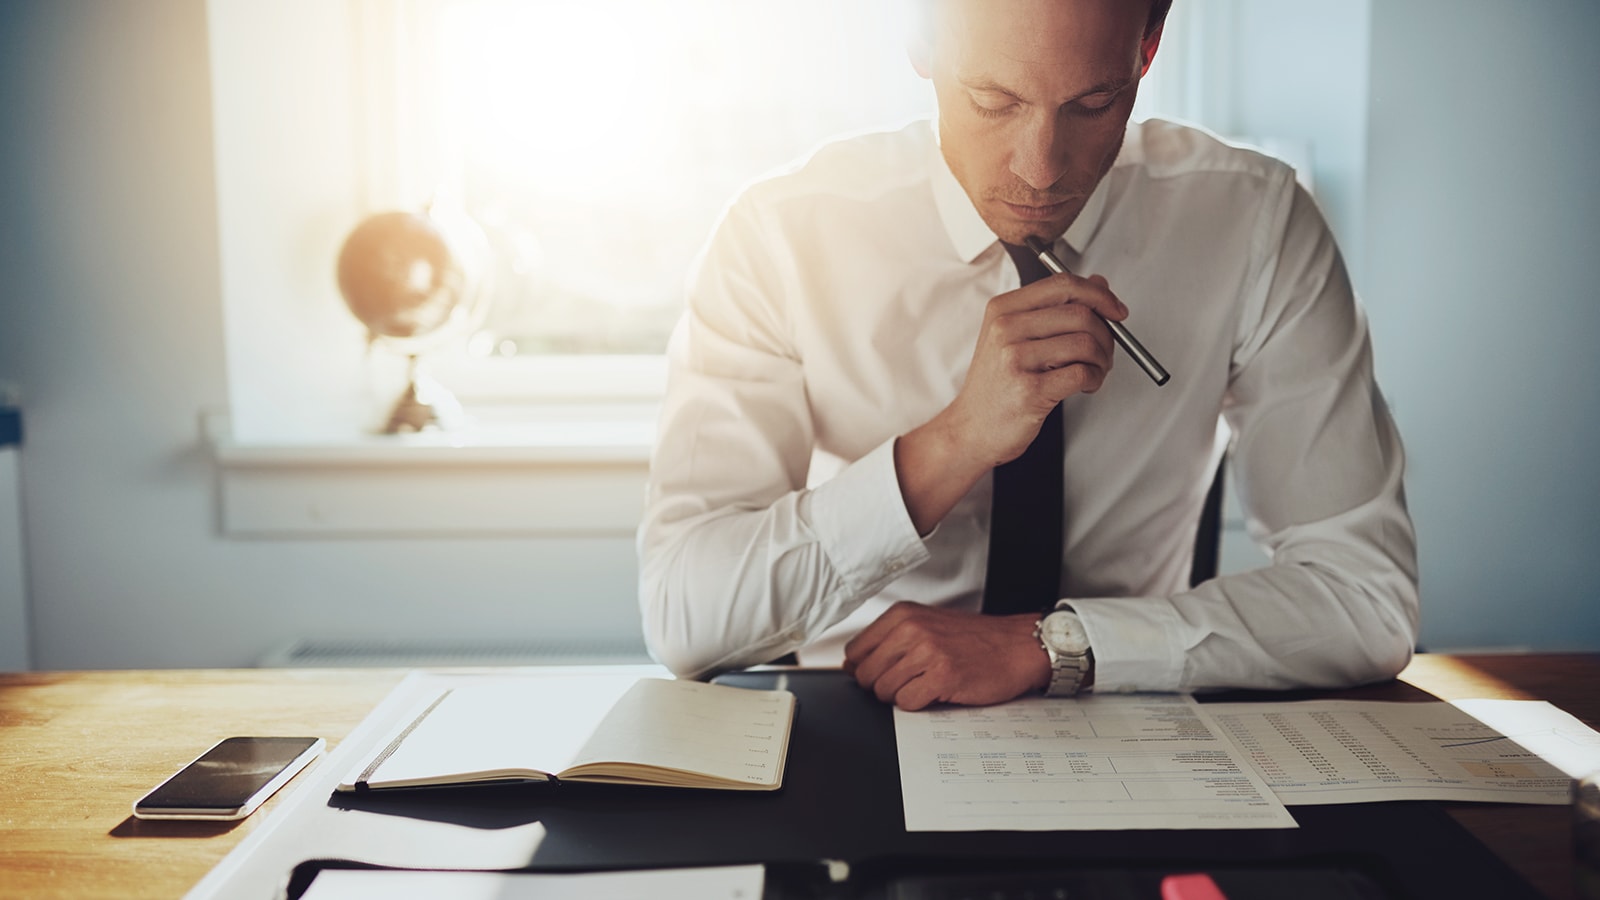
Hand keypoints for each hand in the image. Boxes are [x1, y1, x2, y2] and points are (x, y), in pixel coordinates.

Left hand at [842, 602, 1049, 709]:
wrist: (1018, 646)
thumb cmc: (975, 639)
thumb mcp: (926, 625)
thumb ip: (889, 640)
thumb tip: (852, 665)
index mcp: (903, 614)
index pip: (856, 651)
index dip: (865, 669)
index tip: (883, 673)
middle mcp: (911, 629)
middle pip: (866, 674)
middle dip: (881, 686)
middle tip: (909, 682)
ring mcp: (926, 652)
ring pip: (884, 691)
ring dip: (901, 696)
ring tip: (926, 685)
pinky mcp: (942, 676)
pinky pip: (907, 703)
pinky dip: (918, 704)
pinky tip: (936, 692)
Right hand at [947, 271, 1127, 468]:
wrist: (970, 429)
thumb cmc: (995, 386)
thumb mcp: (1015, 336)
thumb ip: (1056, 307)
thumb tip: (1098, 284)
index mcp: (1003, 309)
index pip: (1063, 285)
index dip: (1099, 295)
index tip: (1115, 310)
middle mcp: (1006, 329)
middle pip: (1080, 314)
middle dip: (1106, 335)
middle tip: (1104, 351)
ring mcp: (1015, 359)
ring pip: (1085, 343)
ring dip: (1101, 360)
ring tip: (1093, 371)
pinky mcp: (1029, 390)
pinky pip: (1081, 373)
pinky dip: (1094, 379)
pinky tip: (1085, 385)